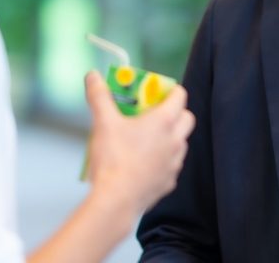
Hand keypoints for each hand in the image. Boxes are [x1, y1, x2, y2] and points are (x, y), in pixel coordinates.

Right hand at [84, 70, 194, 217]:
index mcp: (165, 121)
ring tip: (146, 139)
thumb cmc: (113, 159)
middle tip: (152, 114)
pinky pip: (172, 165)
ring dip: (170, 136)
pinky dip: (163, 160)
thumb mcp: (103, 122)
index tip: (155, 92)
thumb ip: (99, 95)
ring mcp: (175, 163)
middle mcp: (176, 140)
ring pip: (181, 142)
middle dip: (174, 112)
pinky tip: (144, 163)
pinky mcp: (169, 182)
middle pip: (186, 117)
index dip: (170, 90)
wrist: (116, 201)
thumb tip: (92, 76)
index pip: (180, 95)